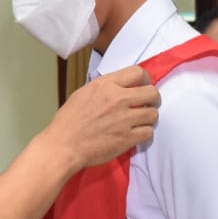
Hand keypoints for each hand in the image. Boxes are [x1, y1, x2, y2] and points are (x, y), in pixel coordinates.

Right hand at [44, 66, 160, 170]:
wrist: (64, 146)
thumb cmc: (68, 121)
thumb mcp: (83, 93)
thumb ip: (104, 88)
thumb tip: (120, 87)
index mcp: (105, 85)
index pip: (138, 72)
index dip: (146, 79)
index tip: (143, 86)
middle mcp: (117, 99)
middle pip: (152, 92)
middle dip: (153, 99)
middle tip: (147, 105)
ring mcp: (124, 119)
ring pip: (153, 114)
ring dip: (148, 118)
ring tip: (140, 121)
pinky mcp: (127, 138)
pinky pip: (148, 132)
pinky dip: (144, 133)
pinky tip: (135, 134)